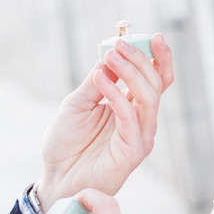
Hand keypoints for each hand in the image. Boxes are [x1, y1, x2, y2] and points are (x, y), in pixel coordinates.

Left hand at [36, 34, 172, 212]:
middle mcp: (140, 119)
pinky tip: (100, 81)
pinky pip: (131, 118)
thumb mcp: (77, 103)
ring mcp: (140, 135)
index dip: (158, 57)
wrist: (55, 178)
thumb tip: (111, 53)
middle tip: (119, 45)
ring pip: (150, 97)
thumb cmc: (66, 144)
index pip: (155, 78)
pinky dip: (117, 95)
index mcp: (131, 106)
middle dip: (141, 59)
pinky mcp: (133, 151)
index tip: (153, 36)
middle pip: (157, 83)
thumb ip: (97, 81)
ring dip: (131, 72)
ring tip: (111, 57)